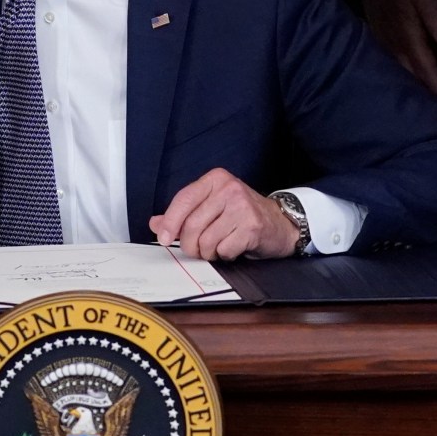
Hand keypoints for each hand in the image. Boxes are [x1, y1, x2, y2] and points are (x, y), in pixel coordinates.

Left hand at [149, 169, 299, 260]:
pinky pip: (223, 250)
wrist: (280, 223)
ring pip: (206, 241)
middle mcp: (228, 188)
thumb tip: (156, 224)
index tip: (164, 238)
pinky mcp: (252, 226)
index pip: (183, 199)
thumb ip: (183, 214)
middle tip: (198, 249)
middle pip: (192, 225)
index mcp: (215, 179)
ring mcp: (241, 206)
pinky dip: (224, 255)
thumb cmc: (242, 215)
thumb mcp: (211, 207)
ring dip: (208, 252)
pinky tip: (233, 247)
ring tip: (218, 246)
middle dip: (190, 245)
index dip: (170, 222)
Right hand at [363, 0, 436, 103]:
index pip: (426, 66)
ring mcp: (384, 43)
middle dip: (426, 94)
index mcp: (408, 34)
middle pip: (412, 75)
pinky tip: (406, 82)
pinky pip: (390, 64)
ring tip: (426, 104)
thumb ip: (434, 14)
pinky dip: (400, 76)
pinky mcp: (379, 39)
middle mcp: (395, 44)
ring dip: (413, 88)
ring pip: (399, 72)